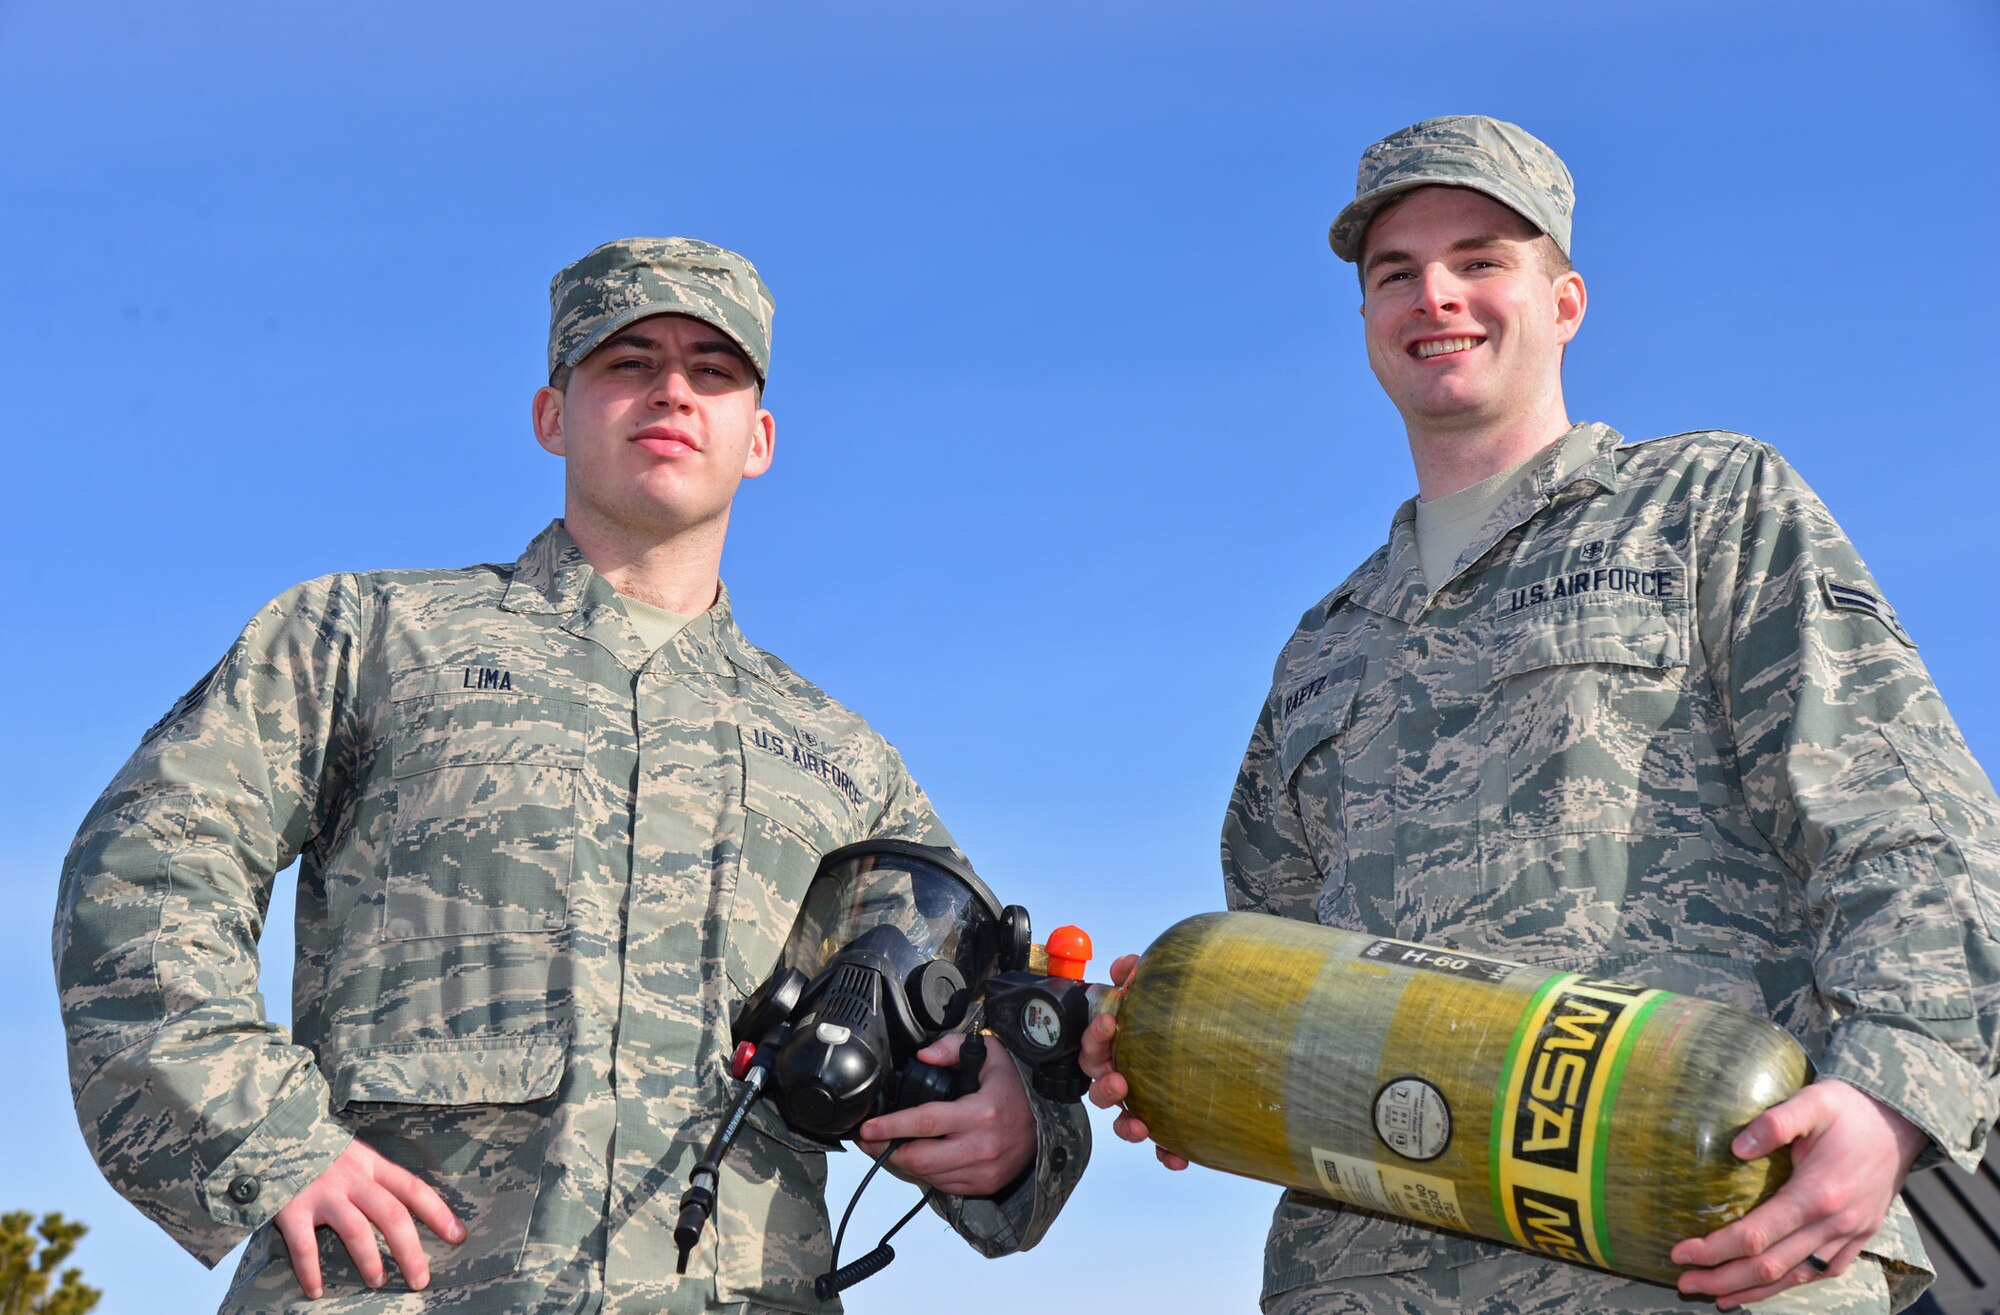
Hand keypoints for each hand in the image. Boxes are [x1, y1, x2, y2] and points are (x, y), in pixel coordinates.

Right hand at [273, 1137, 464, 1298]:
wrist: (271, 1130)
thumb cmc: (319, 1149)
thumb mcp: (355, 1154)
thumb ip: (376, 1178)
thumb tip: (406, 1213)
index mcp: (372, 1165)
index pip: (413, 1188)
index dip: (438, 1213)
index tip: (458, 1237)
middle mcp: (352, 1178)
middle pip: (391, 1215)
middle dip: (410, 1250)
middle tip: (421, 1279)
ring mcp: (322, 1193)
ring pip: (356, 1230)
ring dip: (370, 1260)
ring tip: (379, 1282)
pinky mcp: (291, 1208)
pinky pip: (304, 1245)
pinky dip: (310, 1271)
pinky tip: (316, 1290)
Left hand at [856, 1032, 1035, 1195]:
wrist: (1047, 1121)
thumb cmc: (1015, 1088)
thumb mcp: (991, 1054)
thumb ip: (952, 1048)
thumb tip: (923, 1056)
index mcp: (981, 1113)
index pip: (925, 1123)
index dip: (891, 1126)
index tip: (867, 1127)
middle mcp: (982, 1147)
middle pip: (919, 1158)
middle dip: (886, 1150)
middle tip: (868, 1140)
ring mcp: (984, 1171)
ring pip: (928, 1175)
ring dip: (903, 1163)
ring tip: (888, 1147)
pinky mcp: (984, 1185)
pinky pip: (943, 1185)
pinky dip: (926, 1173)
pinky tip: (918, 1157)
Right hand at [1078, 953, 1186, 1170]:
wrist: (1199, 1041)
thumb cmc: (1158, 1016)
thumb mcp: (1143, 990)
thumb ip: (1131, 974)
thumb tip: (1125, 967)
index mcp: (1111, 1049)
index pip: (1092, 1045)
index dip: (1096, 1036)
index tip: (1111, 1023)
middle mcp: (1120, 1077)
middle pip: (1099, 1089)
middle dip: (1106, 1087)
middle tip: (1120, 1079)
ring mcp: (1139, 1101)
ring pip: (1122, 1121)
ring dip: (1128, 1125)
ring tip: (1142, 1124)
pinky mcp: (1162, 1122)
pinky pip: (1160, 1143)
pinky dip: (1166, 1152)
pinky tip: (1179, 1157)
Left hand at [1670, 1078, 1926, 1310]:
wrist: (1900, 1122)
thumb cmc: (1850, 1108)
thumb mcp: (1812, 1102)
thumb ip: (1774, 1123)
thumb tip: (1736, 1148)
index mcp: (1817, 1194)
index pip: (1756, 1235)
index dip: (1714, 1249)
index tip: (1679, 1253)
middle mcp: (1834, 1223)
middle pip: (1771, 1266)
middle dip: (1724, 1279)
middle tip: (1685, 1283)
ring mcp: (1851, 1234)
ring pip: (1797, 1277)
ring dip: (1754, 1291)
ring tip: (1717, 1297)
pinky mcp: (1860, 1237)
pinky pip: (1823, 1271)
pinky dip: (1791, 1284)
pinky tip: (1767, 1286)